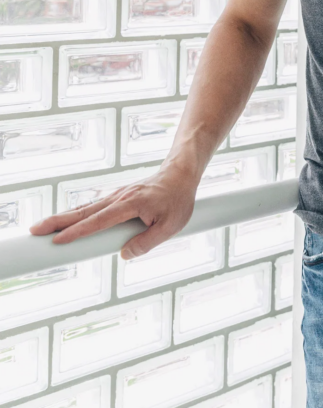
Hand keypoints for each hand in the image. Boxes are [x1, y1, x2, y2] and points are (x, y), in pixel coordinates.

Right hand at [28, 163, 198, 259]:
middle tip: (35, 231)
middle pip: (84, 211)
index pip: (99, 221)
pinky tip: (66, 221)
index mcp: (131, 204)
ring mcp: (117, 195)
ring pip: (86, 207)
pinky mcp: (118, 196)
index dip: (78, 232)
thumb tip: (123, 255)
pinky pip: (94, 206)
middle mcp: (119, 197)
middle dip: (58, 221)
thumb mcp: (171, 226)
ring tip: (42, 227)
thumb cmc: (178, 200)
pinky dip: (77, 213)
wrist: (181, 174)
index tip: (58, 241)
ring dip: (63, 217)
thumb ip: (147, 242)